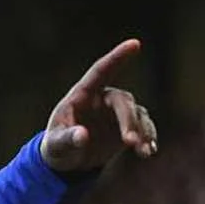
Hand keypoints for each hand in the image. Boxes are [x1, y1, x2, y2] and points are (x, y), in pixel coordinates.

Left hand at [40, 39, 158, 171]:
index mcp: (82, 95)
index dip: (117, 57)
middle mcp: (103, 99)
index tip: (135, 43)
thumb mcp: (56, 145)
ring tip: (143, 152)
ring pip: (138, 115)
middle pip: (123, 102)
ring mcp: (117, 112)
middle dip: (128, 121)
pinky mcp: (129, 127)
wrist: (68, 160)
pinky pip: (144, 128)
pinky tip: (148, 151)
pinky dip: (148, 138)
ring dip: (142, 132)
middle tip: (130, 142)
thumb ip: (67, 139)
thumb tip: (82, 136)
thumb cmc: (57, 146)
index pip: (101, 71)